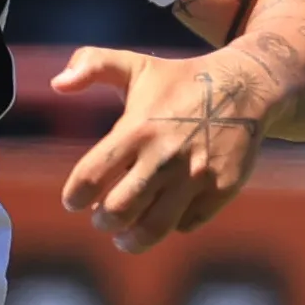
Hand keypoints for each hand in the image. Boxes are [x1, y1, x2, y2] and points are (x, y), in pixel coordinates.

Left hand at [52, 44, 268, 253]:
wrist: (247, 88)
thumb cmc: (181, 81)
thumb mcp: (136, 65)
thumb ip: (92, 65)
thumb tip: (57, 84)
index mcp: (138, 129)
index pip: (91, 177)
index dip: (75, 196)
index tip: (74, 201)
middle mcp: (165, 156)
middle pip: (118, 211)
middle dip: (102, 221)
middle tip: (101, 218)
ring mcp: (196, 176)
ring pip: (152, 228)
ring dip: (130, 239)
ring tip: (123, 237)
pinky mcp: (221, 189)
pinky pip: (185, 223)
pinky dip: (169, 225)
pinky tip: (162, 215)